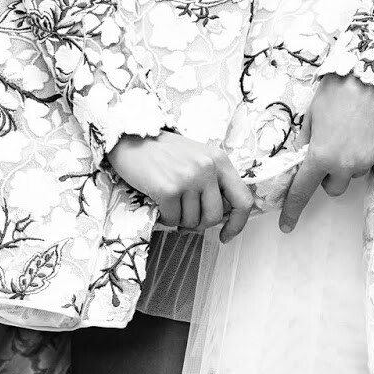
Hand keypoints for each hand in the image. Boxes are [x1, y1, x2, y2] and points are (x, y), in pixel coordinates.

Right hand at [107, 130, 254, 243]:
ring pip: (192, 221)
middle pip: (215, 216)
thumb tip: (223, 215)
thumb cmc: (163, 152)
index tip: (226, 234)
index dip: (238, 223)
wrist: (131, 139)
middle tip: (185, 212)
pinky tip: (158, 201)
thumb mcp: (197, 158)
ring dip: (179, 218)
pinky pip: (172, 220)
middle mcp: (207, 168)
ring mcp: (188, 178)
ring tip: (169, 200)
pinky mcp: (168, 189)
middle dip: (200, 222)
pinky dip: (165, 217)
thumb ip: (213, 181)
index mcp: (219, 160)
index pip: (243, 199)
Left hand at [279, 72, 373, 233]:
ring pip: (352, 175)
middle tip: (327, 152)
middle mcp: (344, 165)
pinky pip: (368, 163)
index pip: (303, 190)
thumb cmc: (334, 94)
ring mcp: (366, 161)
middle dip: (328, 176)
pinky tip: (362, 133)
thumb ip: (306, 144)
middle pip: (333, 188)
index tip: (286, 225)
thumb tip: (303, 159)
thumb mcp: (310, 118)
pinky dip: (363, 154)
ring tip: (347, 135)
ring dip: (347, 164)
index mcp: (321, 156)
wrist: (369, 77)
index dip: (292, 209)